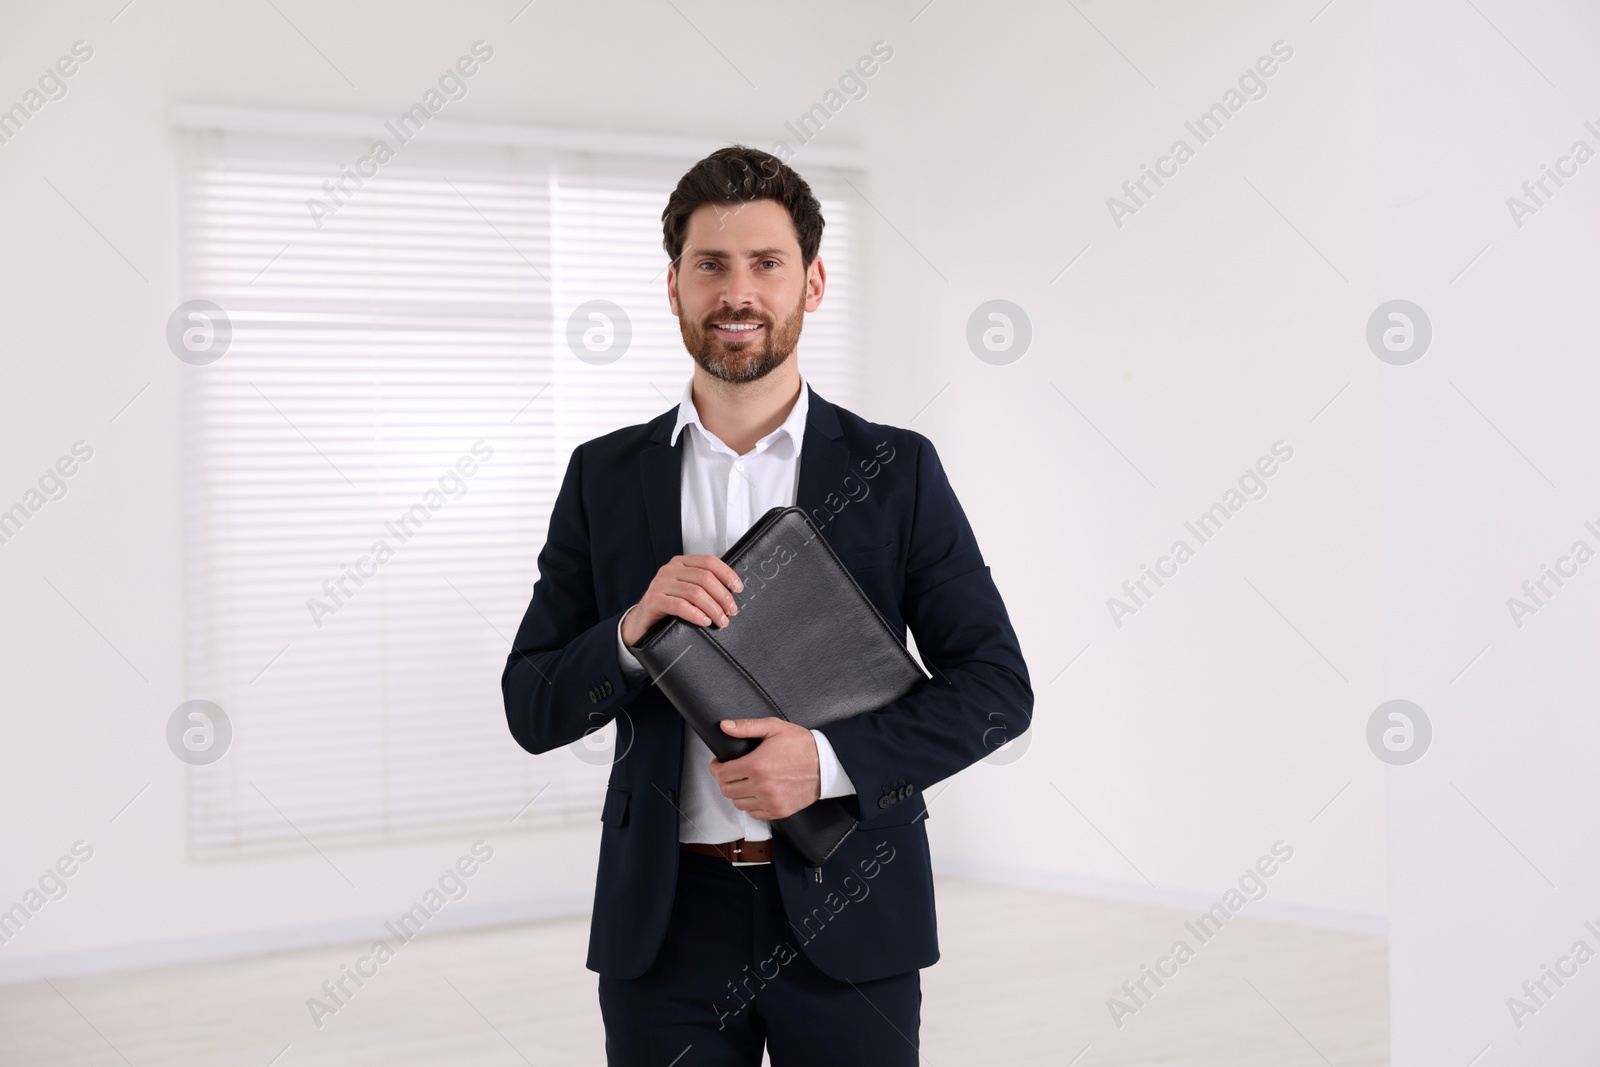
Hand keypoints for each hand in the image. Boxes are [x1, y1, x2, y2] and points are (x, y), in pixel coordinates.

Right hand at [620, 554, 743, 645]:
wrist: (643, 621)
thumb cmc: (670, 604)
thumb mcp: (688, 586)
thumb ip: (706, 575)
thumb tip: (730, 559)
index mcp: (682, 562)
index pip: (709, 561)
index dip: (727, 574)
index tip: (738, 589)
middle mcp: (670, 569)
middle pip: (704, 578)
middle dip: (723, 596)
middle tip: (732, 611)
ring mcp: (660, 584)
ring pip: (695, 592)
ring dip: (713, 608)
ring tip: (722, 621)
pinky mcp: (654, 600)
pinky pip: (679, 606)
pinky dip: (696, 614)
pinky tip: (705, 621)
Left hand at [710, 718, 819, 820]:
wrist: (826, 764)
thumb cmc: (802, 745)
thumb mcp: (774, 727)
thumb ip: (747, 726)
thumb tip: (725, 726)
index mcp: (757, 765)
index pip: (722, 774)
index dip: (716, 768)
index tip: (719, 764)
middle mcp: (762, 786)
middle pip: (727, 790)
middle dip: (724, 779)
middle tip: (730, 771)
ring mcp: (771, 800)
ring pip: (738, 803)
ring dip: (737, 793)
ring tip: (743, 781)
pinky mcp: (779, 810)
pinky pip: (754, 814)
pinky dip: (751, 805)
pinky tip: (756, 793)